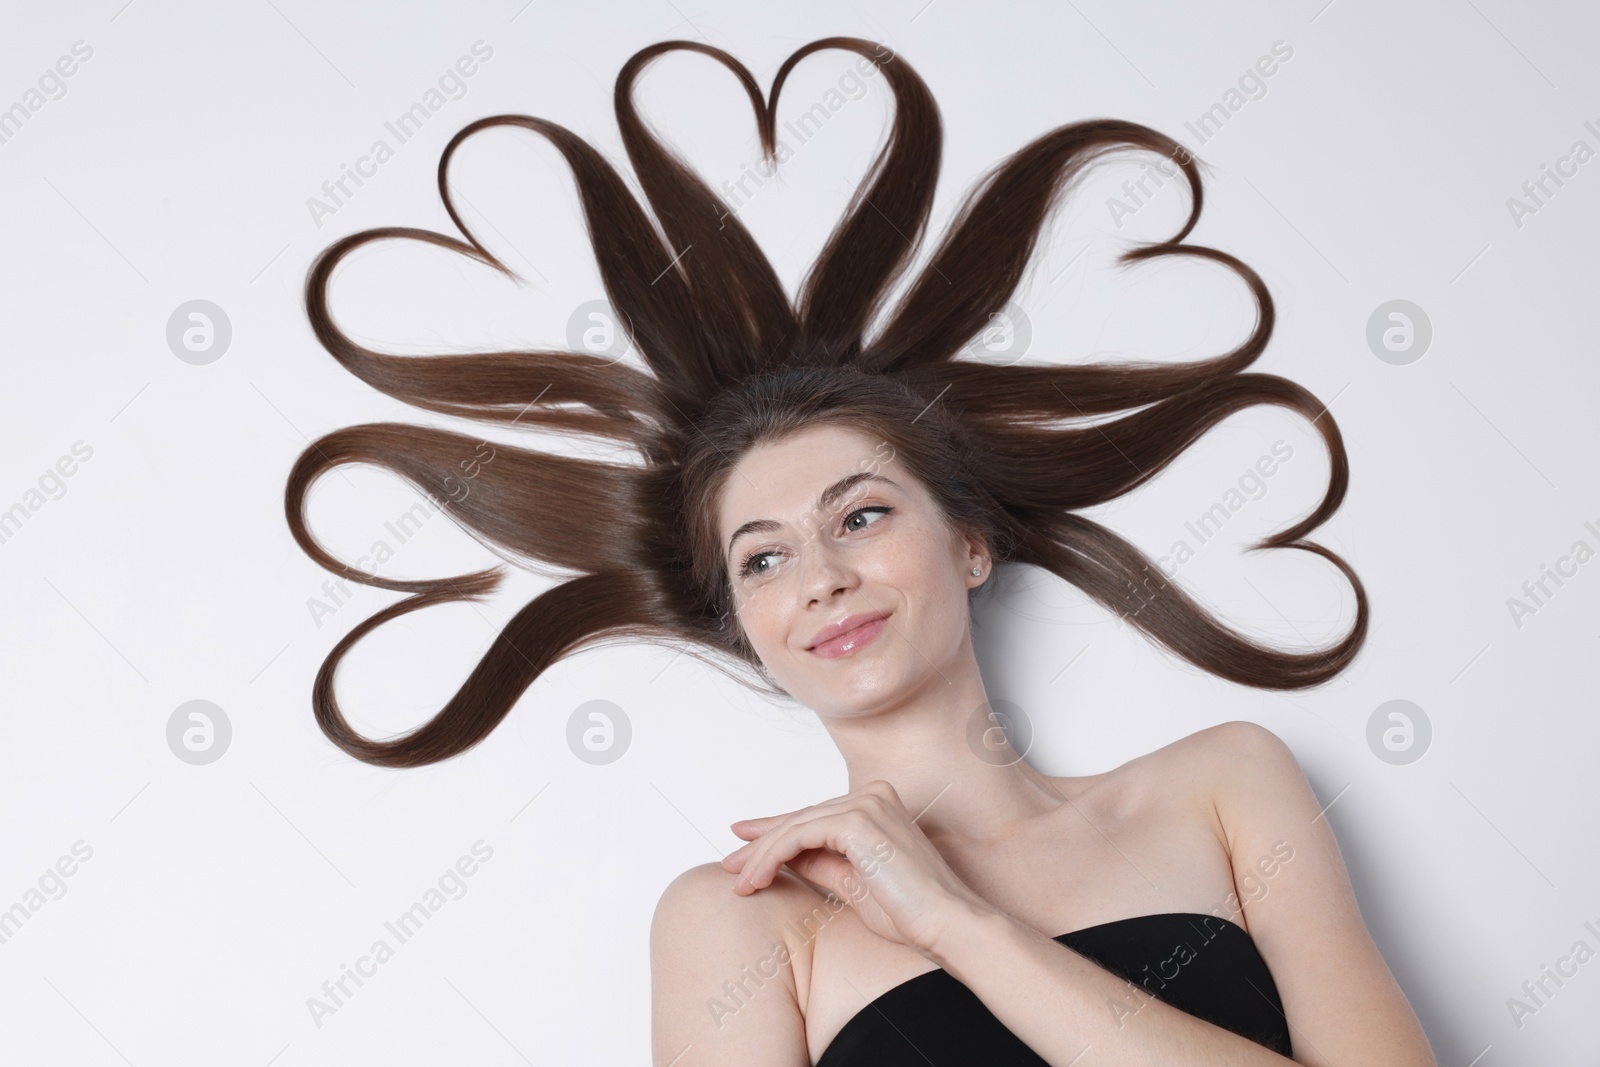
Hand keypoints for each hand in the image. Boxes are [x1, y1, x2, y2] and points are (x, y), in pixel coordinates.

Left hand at [721, 780, 992, 957]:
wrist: (945, 923)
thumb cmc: (910, 912)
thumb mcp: (852, 883)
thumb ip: (821, 863)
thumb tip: (787, 858)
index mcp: (877, 805)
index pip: (814, 816)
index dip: (775, 832)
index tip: (744, 847)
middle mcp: (872, 796)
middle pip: (801, 818)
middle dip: (761, 844)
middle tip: (730, 865)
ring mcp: (865, 804)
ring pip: (795, 826)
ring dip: (761, 855)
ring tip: (739, 880)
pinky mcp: (857, 821)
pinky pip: (799, 835)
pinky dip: (773, 856)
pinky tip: (757, 877)